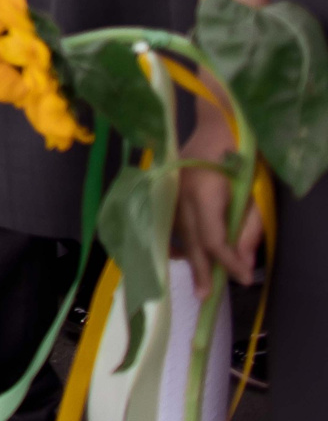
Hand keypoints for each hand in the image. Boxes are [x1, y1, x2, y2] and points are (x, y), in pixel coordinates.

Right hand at [176, 111, 263, 292]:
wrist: (216, 122)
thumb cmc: (242, 154)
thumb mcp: (254, 192)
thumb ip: (248, 227)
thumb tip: (243, 261)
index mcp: (204, 193)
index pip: (212, 238)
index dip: (227, 261)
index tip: (241, 279)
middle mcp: (180, 195)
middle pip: (190, 241)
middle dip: (201, 270)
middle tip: (205, 297)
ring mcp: (168, 192)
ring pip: (177, 233)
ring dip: (188, 257)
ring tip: (198, 281)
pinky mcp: (165, 190)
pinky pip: (168, 221)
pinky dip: (174, 239)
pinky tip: (181, 254)